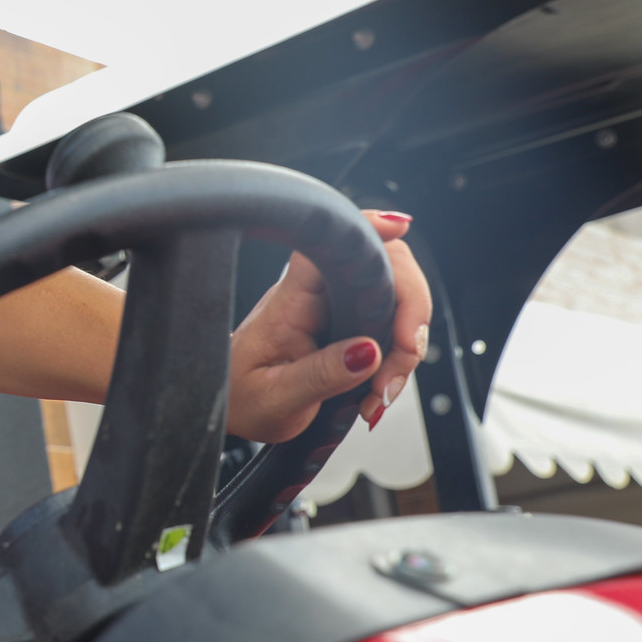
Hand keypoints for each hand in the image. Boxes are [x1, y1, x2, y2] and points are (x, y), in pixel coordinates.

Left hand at [225, 211, 431, 443]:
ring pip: (394, 307)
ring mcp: (334, 312)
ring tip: (378, 394)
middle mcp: (315, 298)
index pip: (329, 247)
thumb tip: (369, 351)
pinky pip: (388, 333)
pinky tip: (375, 392)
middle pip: (382, 270)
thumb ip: (320, 375)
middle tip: (398, 366)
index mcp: (290, 302)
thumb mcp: (275, 399)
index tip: (398, 228)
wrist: (233, 413)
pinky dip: (394, 364)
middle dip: (408, 317)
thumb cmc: (241, 401)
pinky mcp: (346, 330)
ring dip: (402, 352)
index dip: (366, 230)